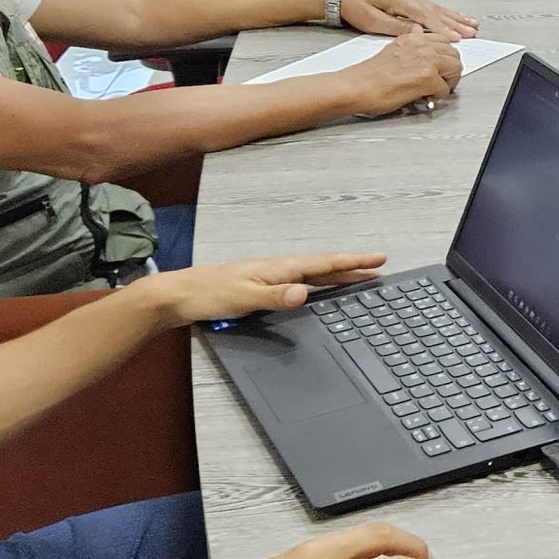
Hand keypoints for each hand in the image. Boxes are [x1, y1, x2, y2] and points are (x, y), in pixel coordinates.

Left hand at [127, 252, 388, 328]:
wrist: (179, 296)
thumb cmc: (208, 295)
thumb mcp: (244, 298)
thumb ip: (276, 297)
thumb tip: (305, 292)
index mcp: (279, 269)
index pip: (324, 264)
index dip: (353, 262)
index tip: (378, 259)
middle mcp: (278, 269)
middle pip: (324, 268)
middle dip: (353, 268)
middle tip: (379, 269)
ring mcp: (270, 277)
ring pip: (313, 275)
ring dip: (337, 276)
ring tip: (358, 279)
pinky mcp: (262, 286)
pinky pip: (300, 282)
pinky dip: (318, 284)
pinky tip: (317, 291)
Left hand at [340, 0, 478, 38]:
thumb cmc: (357, 8)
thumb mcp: (373, 22)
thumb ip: (397, 27)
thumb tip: (417, 32)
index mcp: (401, 2)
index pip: (426, 18)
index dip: (443, 29)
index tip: (456, 38)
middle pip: (437, 13)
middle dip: (456, 24)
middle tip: (472, 33)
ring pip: (439, 10)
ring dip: (456, 19)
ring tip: (471, 26)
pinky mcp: (411, 3)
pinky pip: (434, 9)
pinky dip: (448, 15)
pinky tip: (456, 18)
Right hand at [344, 29, 461, 115]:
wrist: (356, 87)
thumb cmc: (369, 74)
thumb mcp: (393, 49)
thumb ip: (411, 44)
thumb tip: (420, 38)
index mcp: (413, 38)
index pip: (444, 41)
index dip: (444, 57)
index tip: (441, 67)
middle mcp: (421, 46)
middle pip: (454, 54)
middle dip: (451, 69)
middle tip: (441, 81)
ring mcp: (426, 61)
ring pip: (456, 68)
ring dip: (449, 81)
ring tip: (435, 89)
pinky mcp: (426, 78)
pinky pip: (445, 89)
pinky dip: (439, 96)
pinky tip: (425, 97)